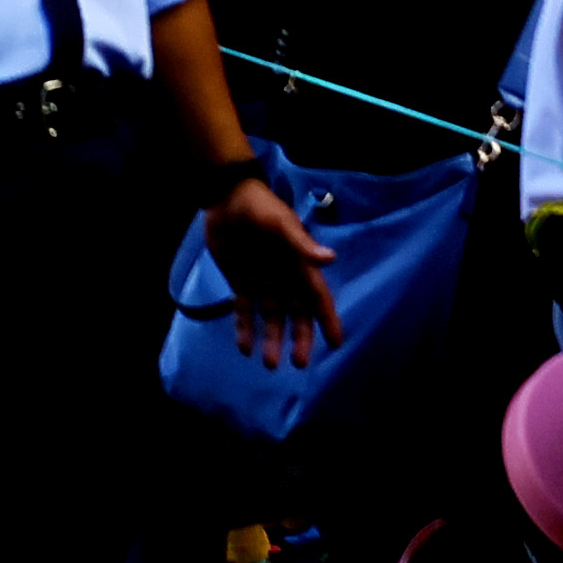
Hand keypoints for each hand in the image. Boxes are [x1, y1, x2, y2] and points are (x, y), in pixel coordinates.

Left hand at [201, 176, 341, 365]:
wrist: (226, 198)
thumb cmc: (260, 208)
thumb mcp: (282, 224)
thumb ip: (302, 245)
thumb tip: (330, 259)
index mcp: (300, 267)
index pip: (318, 299)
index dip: (328, 319)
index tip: (335, 342)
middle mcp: (285, 281)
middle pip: (298, 316)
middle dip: (300, 339)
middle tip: (299, 363)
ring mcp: (263, 284)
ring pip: (272, 320)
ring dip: (273, 341)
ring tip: (270, 363)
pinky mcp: (241, 285)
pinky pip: (245, 313)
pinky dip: (245, 330)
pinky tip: (244, 347)